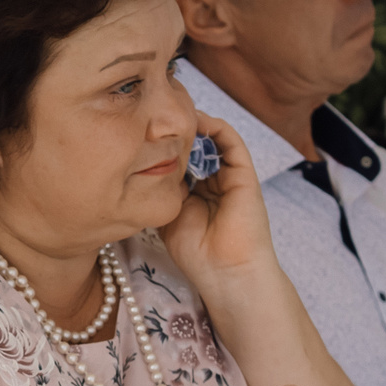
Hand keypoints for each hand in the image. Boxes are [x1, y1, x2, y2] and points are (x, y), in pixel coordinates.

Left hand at [158, 116, 283, 294]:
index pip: (179, 162)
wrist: (227, 272)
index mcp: (196, 194)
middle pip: (194, 148)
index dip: (162, 148)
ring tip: (173, 113)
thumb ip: (160, 193)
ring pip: (212, 140)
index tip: (141, 134)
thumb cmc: (196, 254)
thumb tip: (144, 167)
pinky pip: (231, 141)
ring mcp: (230, 177)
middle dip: (175, 132)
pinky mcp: (244, 174)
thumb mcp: (167, 217)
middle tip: (154, 116)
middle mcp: (214, 183)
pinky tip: (195, 120)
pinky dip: (214, 126)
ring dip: (193, 125)